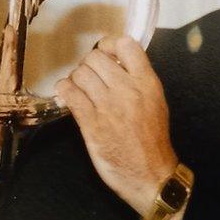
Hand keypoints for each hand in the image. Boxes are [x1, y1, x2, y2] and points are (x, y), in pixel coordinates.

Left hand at [55, 35, 182, 219]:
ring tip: (80, 90)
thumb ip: (138, 79)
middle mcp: (128, 90)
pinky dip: (64, 90)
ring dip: (76, 79)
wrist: (150, 174)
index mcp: (147, 83)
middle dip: (89, 65)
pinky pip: (69, 94)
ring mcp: (108, 106)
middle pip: (96, 57)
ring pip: (80, 73)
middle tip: (90, 78)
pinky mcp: (91, 123)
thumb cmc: (152, 139)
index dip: (110, 45)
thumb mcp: (155, 102)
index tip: (106, 55)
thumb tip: (116, 60)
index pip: (126, 44)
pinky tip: (69, 96)